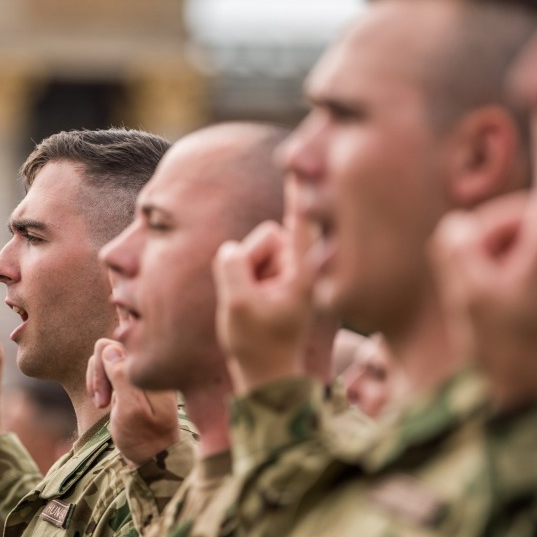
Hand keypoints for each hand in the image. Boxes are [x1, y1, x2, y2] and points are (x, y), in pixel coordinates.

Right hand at [87, 339, 179, 467]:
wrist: (151, 456)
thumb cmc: (144, 437)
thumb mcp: (131, 409)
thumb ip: (122, 376)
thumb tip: (111, 348)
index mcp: (153, 367)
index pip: (122, 341)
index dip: (106, 361)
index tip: (106, 393)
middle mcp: (146, 363)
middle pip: (110, 346)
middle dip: (99, 373)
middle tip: (101, 402)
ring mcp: (137, 369)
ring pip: (105, 356)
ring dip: (97, 379)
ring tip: (101, 404)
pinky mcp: (128, 378)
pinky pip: (105, 366)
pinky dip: (98, 382)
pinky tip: (102, 402)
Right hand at [213, 200, 317, 393]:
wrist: (266, 374)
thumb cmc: (256, 345)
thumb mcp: (237, 304)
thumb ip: (233, 264)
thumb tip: (233, 249)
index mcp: (304, 273)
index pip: (301, 221)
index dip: (299, 190)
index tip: (303, 162)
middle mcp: (303, 266)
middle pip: (265, 236)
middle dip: (251, 261)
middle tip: (253, 300)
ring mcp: (292, 271)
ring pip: (255, 248)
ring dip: (248, 272)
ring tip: (256, 304)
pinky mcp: (282, 275)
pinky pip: (252, 260)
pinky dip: (247, 277)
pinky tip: (255, 303)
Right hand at [430, 111, 536, 408]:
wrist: (523, 396)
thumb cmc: (507, 347)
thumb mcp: (475, 295)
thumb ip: (458, 247)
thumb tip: (457, 230)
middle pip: (502, 215)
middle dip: (485, 241)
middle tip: (483, 290)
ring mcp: (536, 265)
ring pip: (491, 237)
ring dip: (481, 264)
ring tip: (488, 304)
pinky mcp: (525, 279)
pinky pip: (489, 257)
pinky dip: (481, 272)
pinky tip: (486, 306)